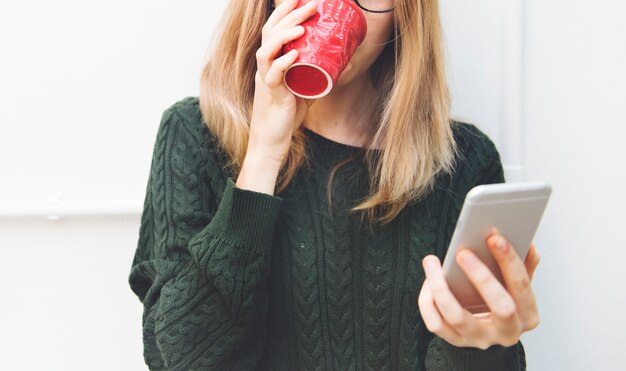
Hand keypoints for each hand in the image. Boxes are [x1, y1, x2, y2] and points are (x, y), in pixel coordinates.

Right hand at [249, 0, 317, 162]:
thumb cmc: (285, 115)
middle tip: (310, 4)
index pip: (274, 30)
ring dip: (284, 35)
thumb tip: (344, 64)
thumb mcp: (305, 90)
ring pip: (267, 50)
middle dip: (289, 15)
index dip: (285, 12)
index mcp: (271, 62)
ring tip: (302, 26)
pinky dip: (282, 63)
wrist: (271, 141)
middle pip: (271, 33)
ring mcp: (266, 80)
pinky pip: (272, 75)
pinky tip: (293, 55)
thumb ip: (318, 76)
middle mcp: (265, 67)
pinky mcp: (270, 95)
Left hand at [417, 232, 540, 349]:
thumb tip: (527, 244)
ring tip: (432, 261)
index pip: (522, 287)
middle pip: (500, 307)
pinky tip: (428, 281)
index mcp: (527, 315)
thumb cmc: (503, 303)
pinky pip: (436, 323)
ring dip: (441, 286)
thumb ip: (524, 266)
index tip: (494, 238)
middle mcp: (506, 331)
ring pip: (457, 316)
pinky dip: (427, 302)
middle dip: (482, 277)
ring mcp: (480, 338)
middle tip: (463, 253)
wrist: (488, 333)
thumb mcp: (517, 287)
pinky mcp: (456, 341)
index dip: (509, 261)